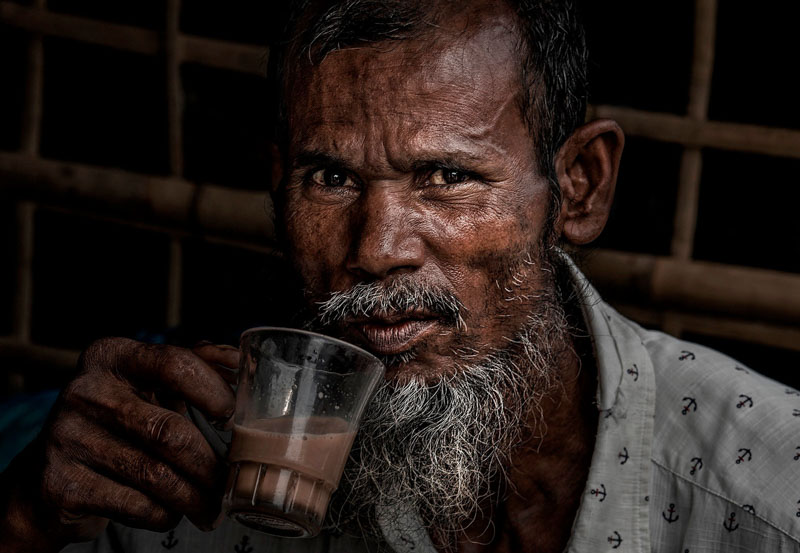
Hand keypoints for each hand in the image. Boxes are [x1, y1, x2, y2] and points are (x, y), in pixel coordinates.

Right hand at [0, 338, 237, 551]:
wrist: (48, 474)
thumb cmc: (117, 421)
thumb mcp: (149, 385)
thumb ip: (195, 366)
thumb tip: (240, 361)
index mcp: (111, 355)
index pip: (175, 364)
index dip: (214, 392)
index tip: (232, 418)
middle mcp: (84, 390)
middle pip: (170, 431)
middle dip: (209, 465)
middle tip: (229, 482)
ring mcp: (68, 437)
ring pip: (156, 475)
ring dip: (194, 498)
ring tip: (210, 508)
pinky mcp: (61, 483)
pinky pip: (135, 505)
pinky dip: (164, 514)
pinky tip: (171, 512)